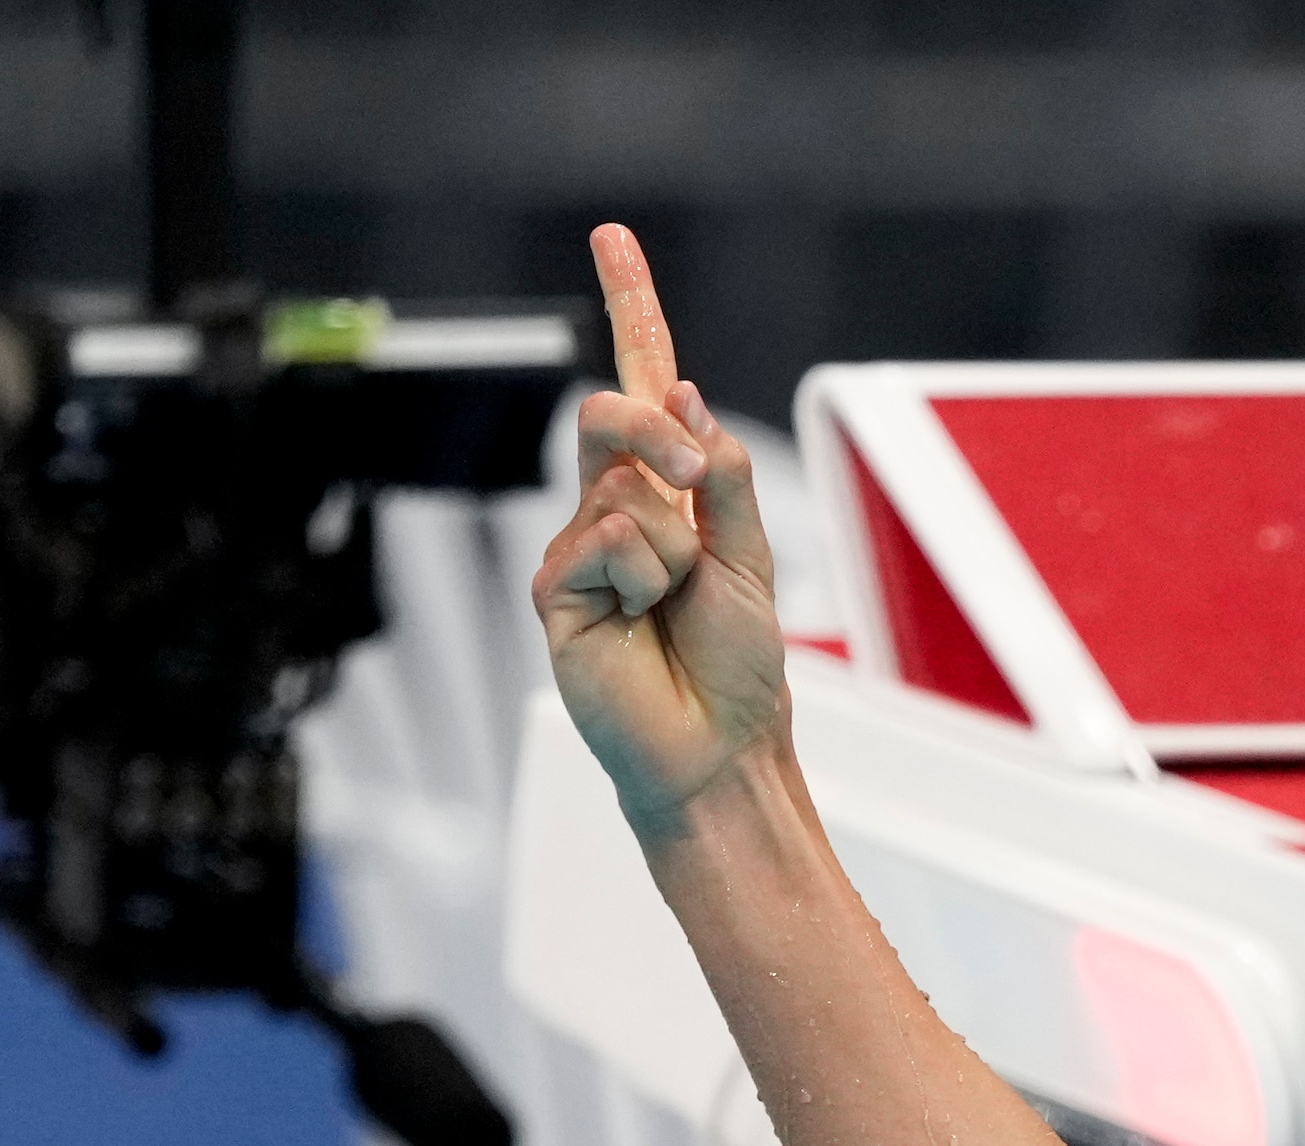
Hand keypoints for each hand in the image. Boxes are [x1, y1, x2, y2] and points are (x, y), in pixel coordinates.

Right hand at [536, 224, 791, 841]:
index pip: (642, 387)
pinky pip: (603, 541)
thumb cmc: (736, 665)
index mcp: (668, 493)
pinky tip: (638, 624)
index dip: (630, 309)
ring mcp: (580, 547)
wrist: (716, 748)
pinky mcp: (555, 589)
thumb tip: (681, 391)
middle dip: (654, 435)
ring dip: (670, 547)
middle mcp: (616, 508)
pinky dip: (639, 578)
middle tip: (693, 486)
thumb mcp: (750, 558)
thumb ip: (720, 476)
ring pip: (620, 490)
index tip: (613, 238)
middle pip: (612, 416)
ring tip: (674, 608)